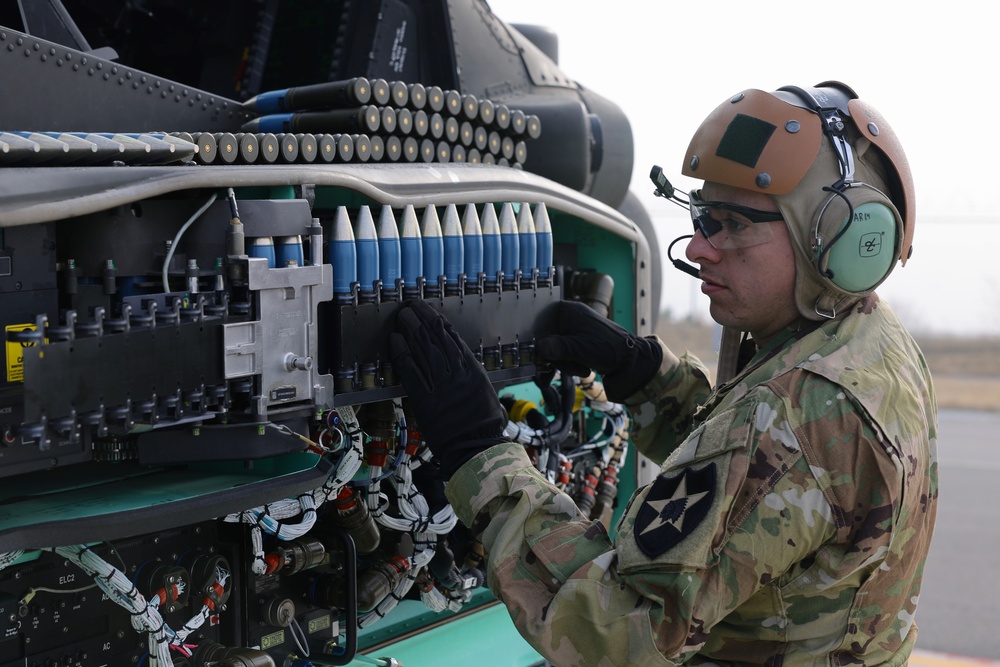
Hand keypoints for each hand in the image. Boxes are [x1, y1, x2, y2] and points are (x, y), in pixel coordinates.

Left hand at [389, 299, 508, 478]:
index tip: (429, 312)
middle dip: (421, 319)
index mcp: (472, 370)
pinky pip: (410, 372)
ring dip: (410, 330)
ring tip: (402, 317)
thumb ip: (471, 373)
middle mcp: (456, 373)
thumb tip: (461, 359)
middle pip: (435, 338)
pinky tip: (395, 341)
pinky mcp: (425, 400)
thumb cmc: (484, 424)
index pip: (452, 338)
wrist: (476, 447)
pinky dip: (402, 354)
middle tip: (411, 307)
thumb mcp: (485, 391)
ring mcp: (440, 385)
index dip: (438, 322)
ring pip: (423, 349)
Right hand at [535, 300, 662, 400]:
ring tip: (582, 370)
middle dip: (556, 358)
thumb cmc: (608, 348)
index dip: (539, 341)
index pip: (541, 323)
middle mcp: (569, 317)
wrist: (631, 360)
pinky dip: (569, 364)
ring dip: (565, 363)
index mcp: (568, 311)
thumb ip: (558, 348)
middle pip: (547, 338)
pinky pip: (564, 353)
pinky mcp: (578, 341)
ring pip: (555, 349)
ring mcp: (574, 330)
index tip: (540, 357)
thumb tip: (539, 348)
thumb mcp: (580, 349)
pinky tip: (581, 371)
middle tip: (569, 367)